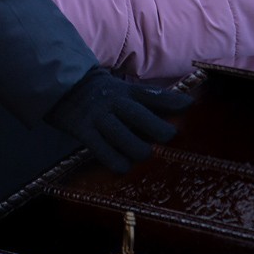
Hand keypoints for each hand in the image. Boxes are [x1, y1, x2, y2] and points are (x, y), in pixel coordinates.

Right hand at [45, 66, 192, 173]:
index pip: (152, 95)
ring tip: (144, 154)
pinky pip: (102, 151)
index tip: (190, 106)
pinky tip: (123, 167)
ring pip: (123, 137)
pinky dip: (116, 161)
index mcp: (126, 91)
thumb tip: (179, 106)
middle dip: (158, 128)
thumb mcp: (122, 88)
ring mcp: (100, 117)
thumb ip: (146, 99)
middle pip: (140, 116)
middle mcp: (115, 103)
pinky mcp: (84, 131)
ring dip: (138, 149)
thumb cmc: (101, 92)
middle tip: (169, 137)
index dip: (171, 100)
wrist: (63, 87)